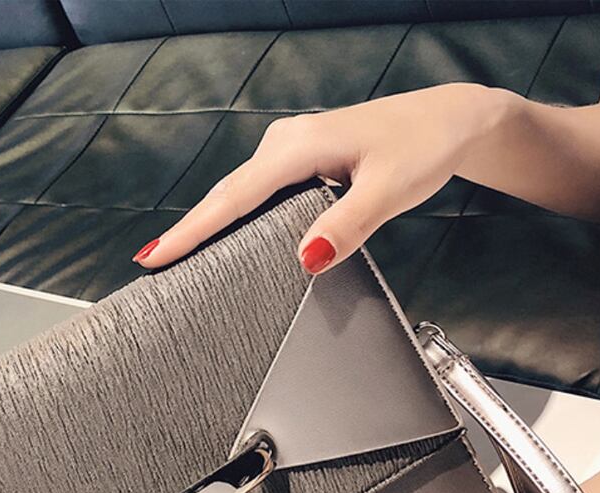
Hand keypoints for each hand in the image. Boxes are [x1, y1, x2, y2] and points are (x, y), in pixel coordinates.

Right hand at [132, 82, 507, 274]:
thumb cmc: (422, 148)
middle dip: (189, 231)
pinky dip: (234, 216)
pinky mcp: (299, 159)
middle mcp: (285, 143)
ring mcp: (290, 149)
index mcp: (299, 148)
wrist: (449, 120)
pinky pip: (255, 193)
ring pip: (238, 194)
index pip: (234, 198)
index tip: (154, 256)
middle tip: (151, 266)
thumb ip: (347, 225)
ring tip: (176, 258)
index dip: (193, 230)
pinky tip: (223, 238)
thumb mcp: (390, 190)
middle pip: (226, 195)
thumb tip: (305, 260)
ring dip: (209, 225)